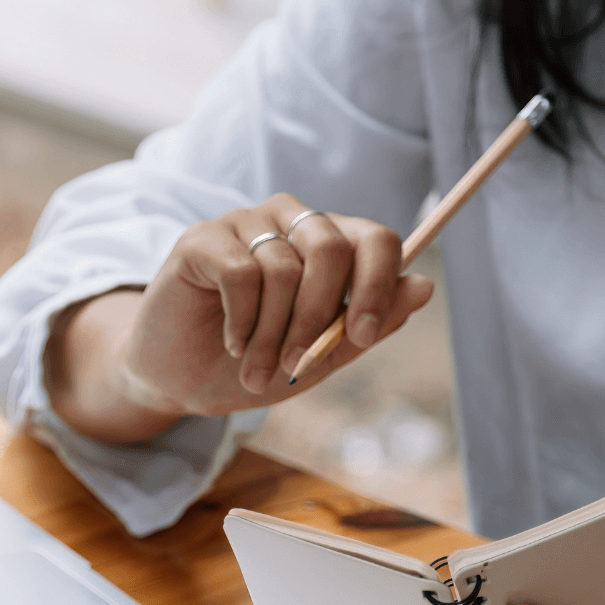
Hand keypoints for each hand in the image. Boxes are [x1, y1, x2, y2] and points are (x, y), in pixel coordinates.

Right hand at [45, 193, 434, 443]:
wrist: (180, 381)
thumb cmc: (251, 365)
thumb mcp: (321, 358)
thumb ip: (370, 325)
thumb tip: (424, 287)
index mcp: (328, 245)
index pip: (375, 238)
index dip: (378, 285)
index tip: (364, 336)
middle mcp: (290, 222)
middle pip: (331, 247)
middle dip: (318, 318)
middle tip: (296, 364)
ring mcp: (244, 223)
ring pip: (284, 268)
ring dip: (272, 334)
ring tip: (255, 367)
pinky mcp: (202, 238)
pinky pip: (241, 272)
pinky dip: (242, 321)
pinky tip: (232, 342)